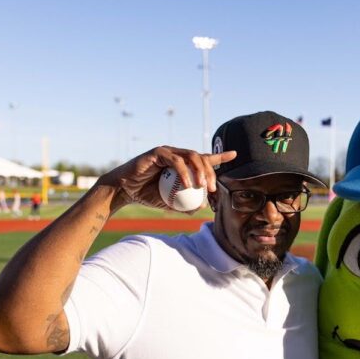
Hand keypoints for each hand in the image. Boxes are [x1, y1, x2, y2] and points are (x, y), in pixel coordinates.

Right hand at [101, 146, 237, 211]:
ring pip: (191, 156)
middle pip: (201, 157)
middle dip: (210, 172)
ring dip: (200, 171)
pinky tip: (188, 185)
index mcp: (181, 164)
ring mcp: (168, 152)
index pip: (204, 158)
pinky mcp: (158, 152)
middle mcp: (177, 155)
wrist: (125, 191)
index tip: (234, 154)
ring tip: (202, 187)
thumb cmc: (146, 195)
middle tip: (212, 189)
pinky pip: (176, 161)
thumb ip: (185, 205)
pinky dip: (184, 172)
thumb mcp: (169, 203)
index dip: (219, 156)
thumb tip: (203, 207)